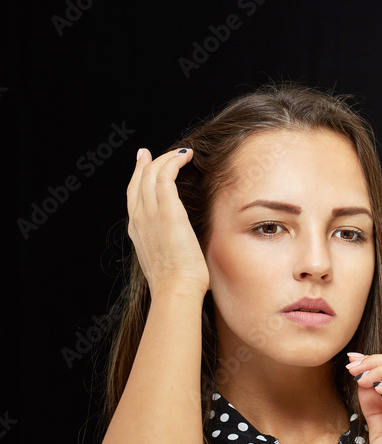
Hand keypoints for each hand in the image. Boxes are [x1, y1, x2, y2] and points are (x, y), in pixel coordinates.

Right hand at [127, 147, 209, 299]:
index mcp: (137, 231)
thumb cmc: (178, 284)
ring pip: (152, 173)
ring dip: (168, 158)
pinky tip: (186, 156)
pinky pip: (166, 175)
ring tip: (184, 153)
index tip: (145, 162)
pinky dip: (174, 161)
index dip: (138, 175)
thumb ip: (168, 246)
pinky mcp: (167, 211)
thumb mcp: (167, 262)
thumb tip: (182, 245)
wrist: (175, 291)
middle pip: (139, 179)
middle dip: (150, 161)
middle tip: (164, 152)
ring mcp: (150, 214)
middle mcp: (139, 219)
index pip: (134, 194)